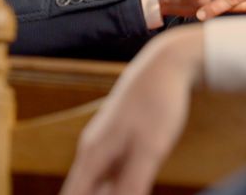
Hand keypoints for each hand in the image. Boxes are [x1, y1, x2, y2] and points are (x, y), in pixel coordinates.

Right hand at [60, 26, 203, 194]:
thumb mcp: (149, 150)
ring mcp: (102, 143)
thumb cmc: (158, 104)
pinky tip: (128, 189)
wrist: (166, 64)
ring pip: (93, 183)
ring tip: (126, 191)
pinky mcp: (117, 138)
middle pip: (79, 192)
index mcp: (92, 155)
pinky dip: (113, 187)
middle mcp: (90, 150)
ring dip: (104, 194)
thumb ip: (132, 185)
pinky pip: (107, 172)